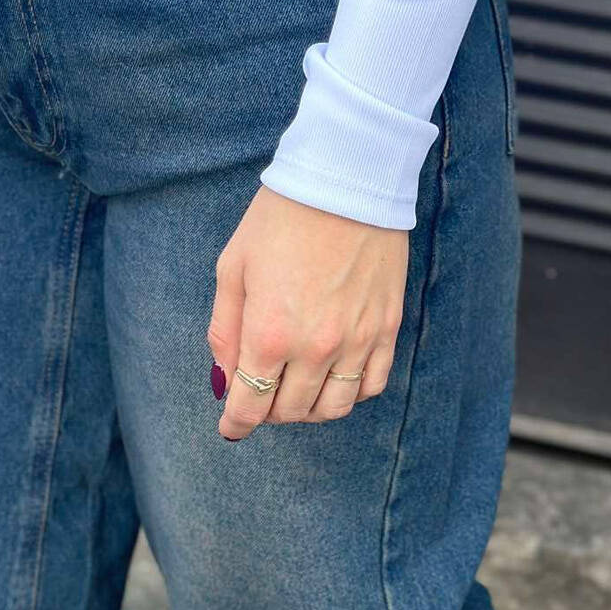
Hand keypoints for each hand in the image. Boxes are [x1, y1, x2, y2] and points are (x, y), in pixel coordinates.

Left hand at [207, 185, 408, 440]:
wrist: (345, 181)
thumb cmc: (280, 219)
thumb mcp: (233, 269)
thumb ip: (225, 330)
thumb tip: (224, 379)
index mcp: (269, 333)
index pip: (250, 405)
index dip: (236, 424)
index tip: (231, 428)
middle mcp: (314, 347)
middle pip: (290, 411)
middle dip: (268, 411)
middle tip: (260, 395)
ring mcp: (356, 341)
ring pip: (333, 408)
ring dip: (309, 409)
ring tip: (297, 391)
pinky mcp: (386, 328)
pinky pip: (371, 385)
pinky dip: (350, 393)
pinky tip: (334, 378)